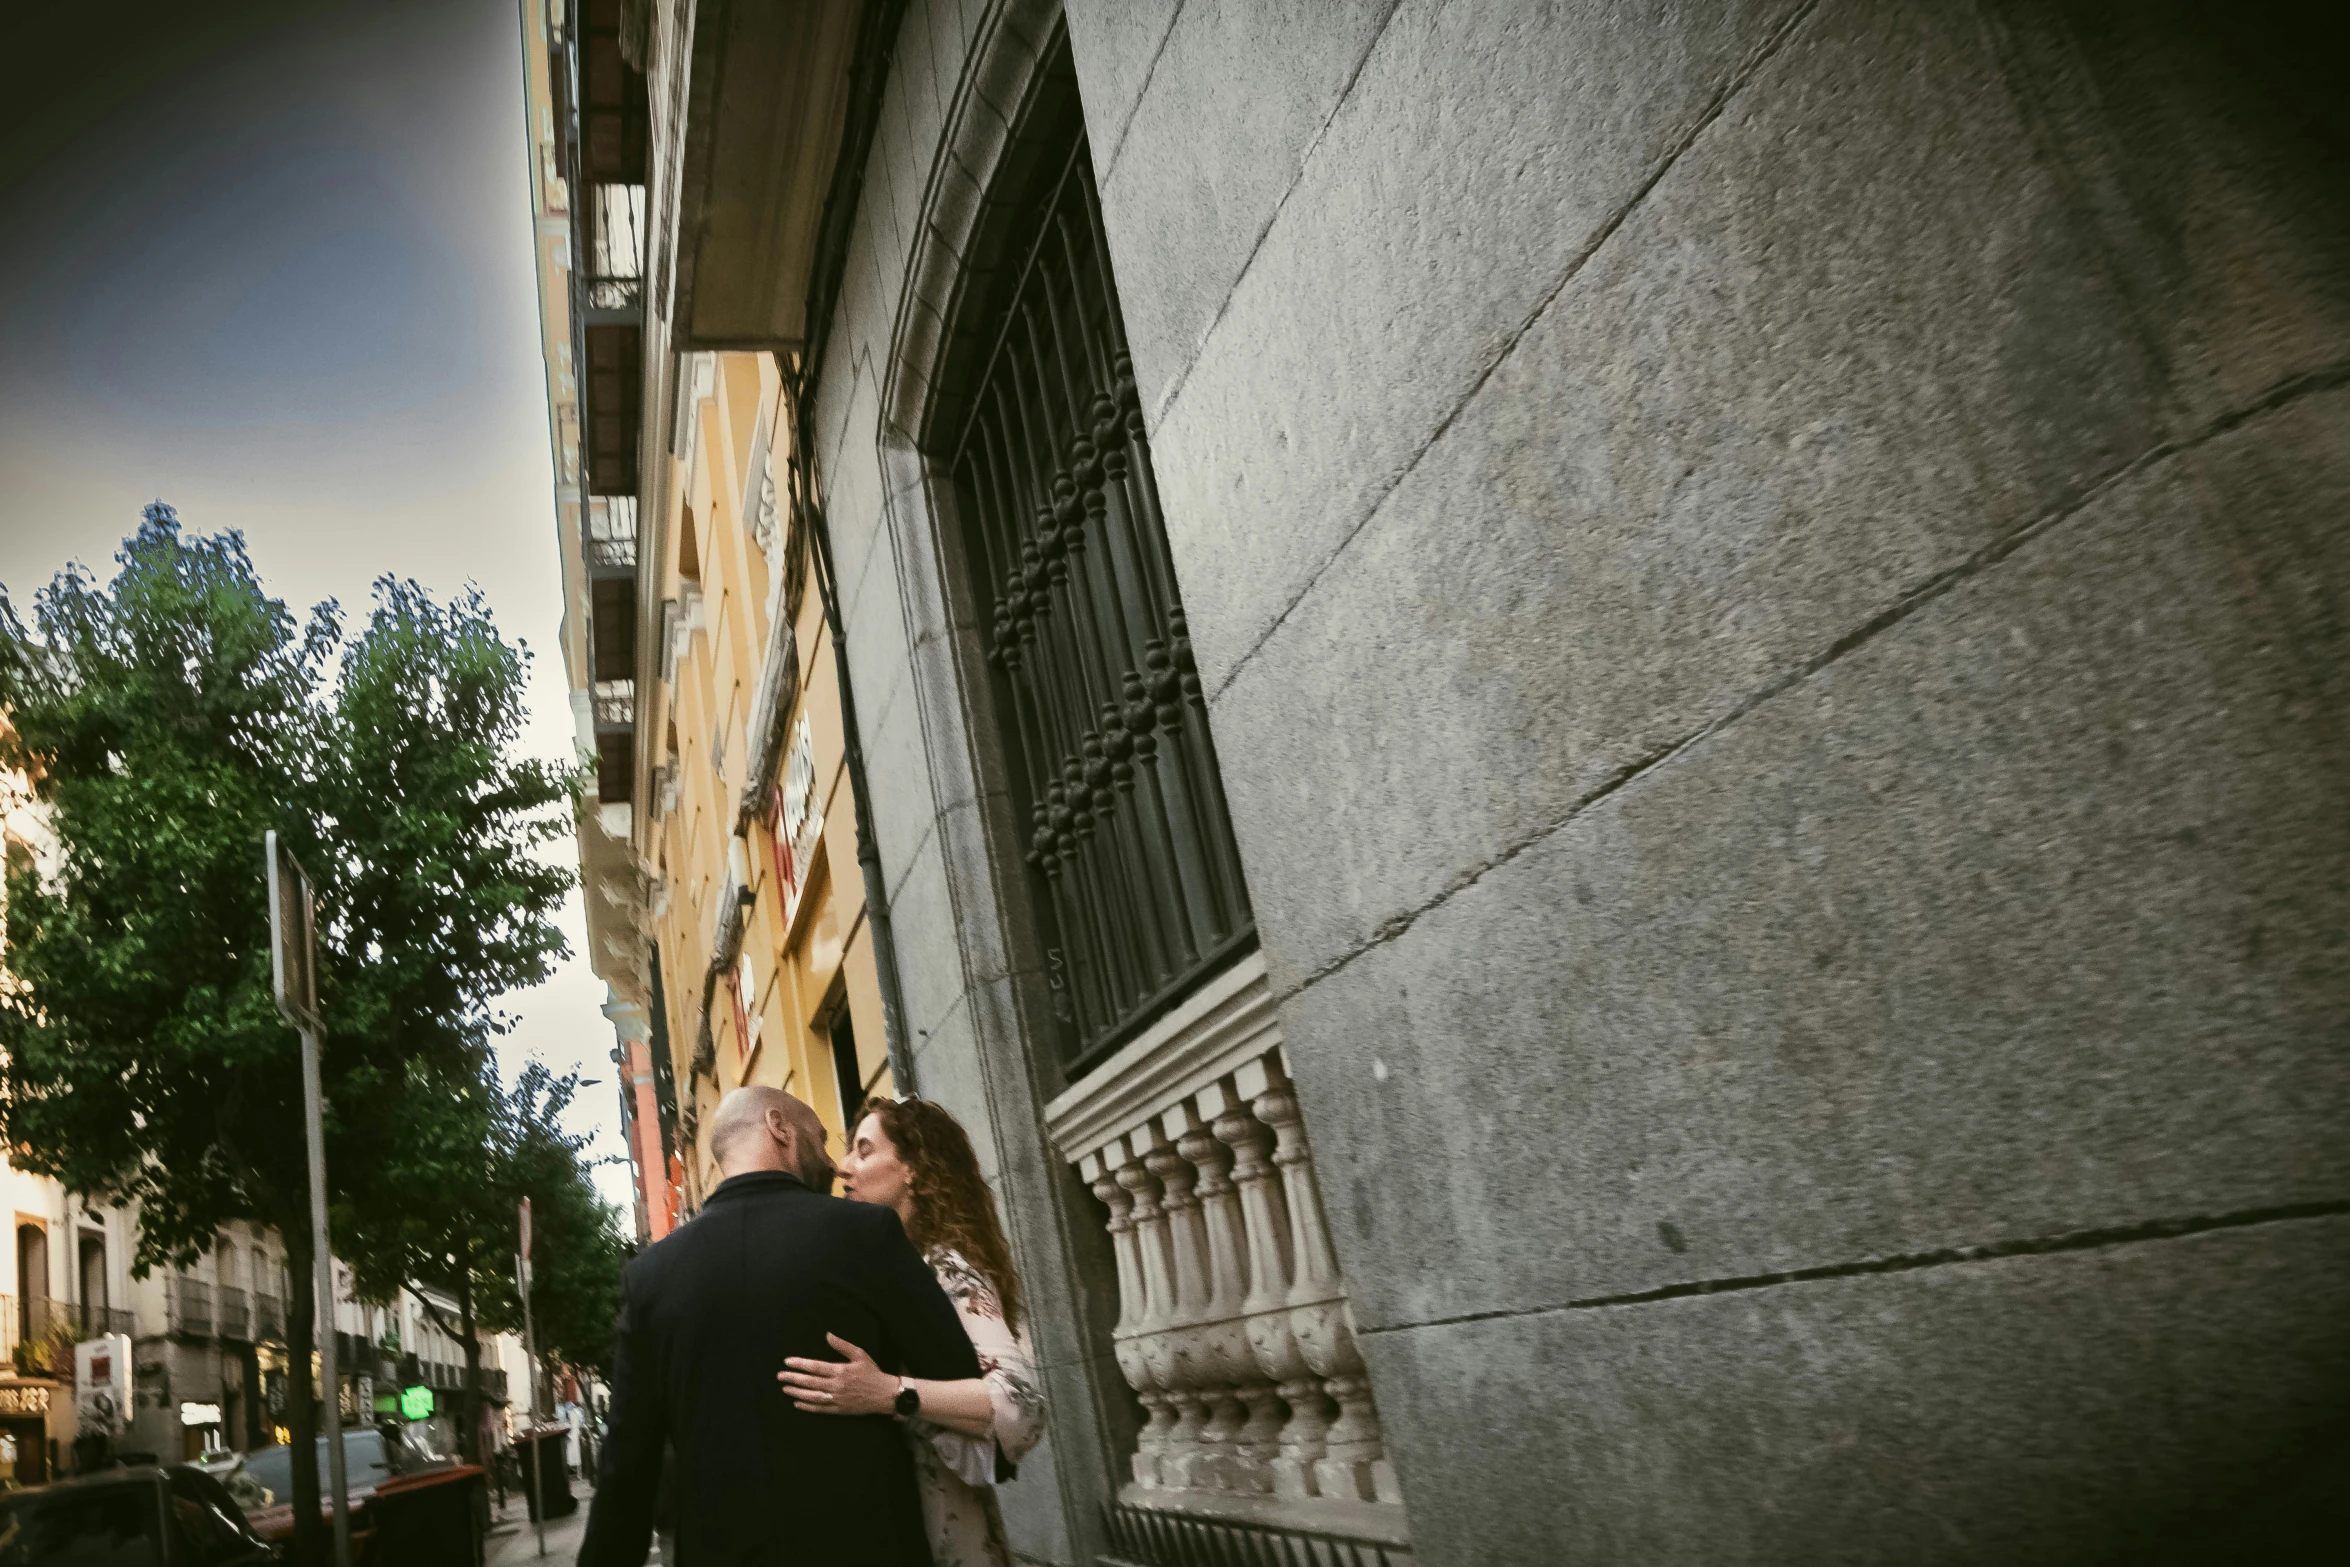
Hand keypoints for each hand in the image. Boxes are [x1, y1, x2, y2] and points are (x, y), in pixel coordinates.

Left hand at [780, 1333, 899, 1416]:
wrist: (884, 1394)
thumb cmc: (872, 1373)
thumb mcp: (860, 1355)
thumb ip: (842, 1345)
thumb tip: (827, 1335)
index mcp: (840, 1370)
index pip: (815, 1366)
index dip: (799, 1364)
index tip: (787, 1362)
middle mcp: (836, 1385)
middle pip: (810, 1382)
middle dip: (793, 1378)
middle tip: (779, 1376)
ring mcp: (836, 1399)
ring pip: (812, 1396)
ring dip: (796, 1392)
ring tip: (785, 1388)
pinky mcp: (838, 1410)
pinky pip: (819, 1409)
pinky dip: (807, 1406)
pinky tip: (797, 1403)